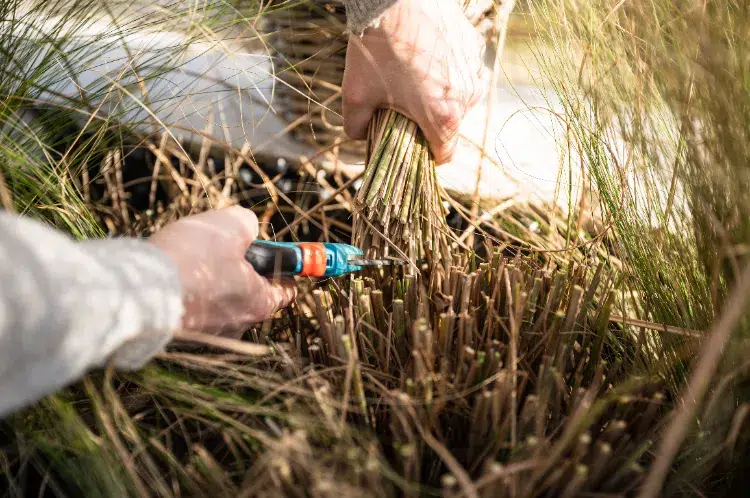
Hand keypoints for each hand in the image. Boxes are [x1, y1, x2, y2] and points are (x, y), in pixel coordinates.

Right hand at [149, 206, 295, 337]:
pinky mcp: (181, 337)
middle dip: (239, 269)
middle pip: (251, 293)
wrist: (136, 294)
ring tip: (188, 260)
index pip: (286, 289)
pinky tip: (171, 277)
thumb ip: (247, 223)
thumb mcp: (229, 225)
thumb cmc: (189, 260)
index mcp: (259, 303)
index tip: (269, 250)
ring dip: (209, 281)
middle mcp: (238, 325)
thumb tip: (248, 227)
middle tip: (219, 248)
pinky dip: (187, 293)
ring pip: (219, 301)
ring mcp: (208, 335)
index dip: (281, 265)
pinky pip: (193, 309)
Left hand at [342, 0, 485, 164]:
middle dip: (428, 121)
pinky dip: (446, 70)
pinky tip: (423, 56)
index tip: (410, 146)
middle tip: (402, 106)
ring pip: (460, 97)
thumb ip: (356, 127)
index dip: (425, 155)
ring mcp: (475, 70)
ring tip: (412, 78)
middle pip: (451, 125)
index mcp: (444, 117)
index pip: (444, 154)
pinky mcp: (474, 46)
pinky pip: (463, 69)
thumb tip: (359, 136)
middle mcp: (467, 97)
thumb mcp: (355, 95)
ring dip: (440, 95)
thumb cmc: (375, 49)